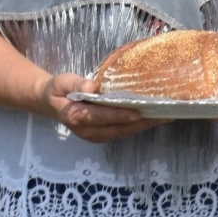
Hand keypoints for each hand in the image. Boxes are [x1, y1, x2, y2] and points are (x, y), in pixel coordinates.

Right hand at [41, 72, 166, 143]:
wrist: (51, 103)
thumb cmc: (58, 89)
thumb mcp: (62, 82)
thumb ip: (75, 83)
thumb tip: (92, 86)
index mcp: (76, 117)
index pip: (101, 117)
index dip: (120, 115)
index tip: (138, 113)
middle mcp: (87, 130)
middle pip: (119, 128)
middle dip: (142, 122)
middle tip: (165, 114)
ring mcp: (96, 135)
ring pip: (124, 132)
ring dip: (145, 125)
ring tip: (166, 116)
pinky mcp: (103, 134)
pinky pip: (123, 131)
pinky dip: (139, 125)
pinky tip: (155, 117)